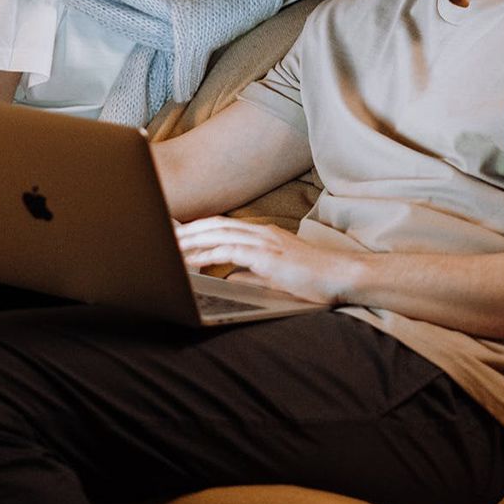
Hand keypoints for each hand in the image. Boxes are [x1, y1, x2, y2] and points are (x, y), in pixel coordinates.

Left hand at [175, 217, 361, 304]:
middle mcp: (261, 233)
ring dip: (191, 239)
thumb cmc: (314, 278)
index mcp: (263, 235)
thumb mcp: (276, 274)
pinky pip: (230, 250)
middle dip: (187, 230)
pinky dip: (208, 253)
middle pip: (215, 224)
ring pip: (218, 233)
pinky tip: (192, 260)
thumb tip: (230, 277)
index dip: (198, 227)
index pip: (223, 225)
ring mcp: (265, 242)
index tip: (175, 232)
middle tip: (162, 236)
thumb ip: (252, 274)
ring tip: (169, 247)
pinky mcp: (268, 256)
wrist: (341, 277)